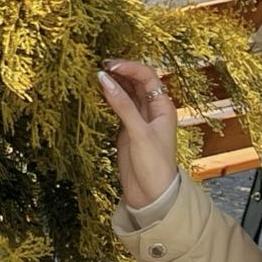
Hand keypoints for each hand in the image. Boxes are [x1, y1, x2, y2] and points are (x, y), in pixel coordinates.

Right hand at [97, 60, 178, 209]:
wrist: (151, 195)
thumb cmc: (153, 166)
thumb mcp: (139, 133)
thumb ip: (122, 106)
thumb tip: (105, 79)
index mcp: (163, 107)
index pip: (147, 77)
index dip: (129, 68)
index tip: (110, 66)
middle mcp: (153, 110)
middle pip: (138, 81)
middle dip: (121, 71)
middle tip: (100, 65)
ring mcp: (139, 119)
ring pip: (127, 92)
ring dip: (115, 82)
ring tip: (97, 74)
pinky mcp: (127, 129)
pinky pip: (119, 106)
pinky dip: (110, 96)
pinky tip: (99, 90)